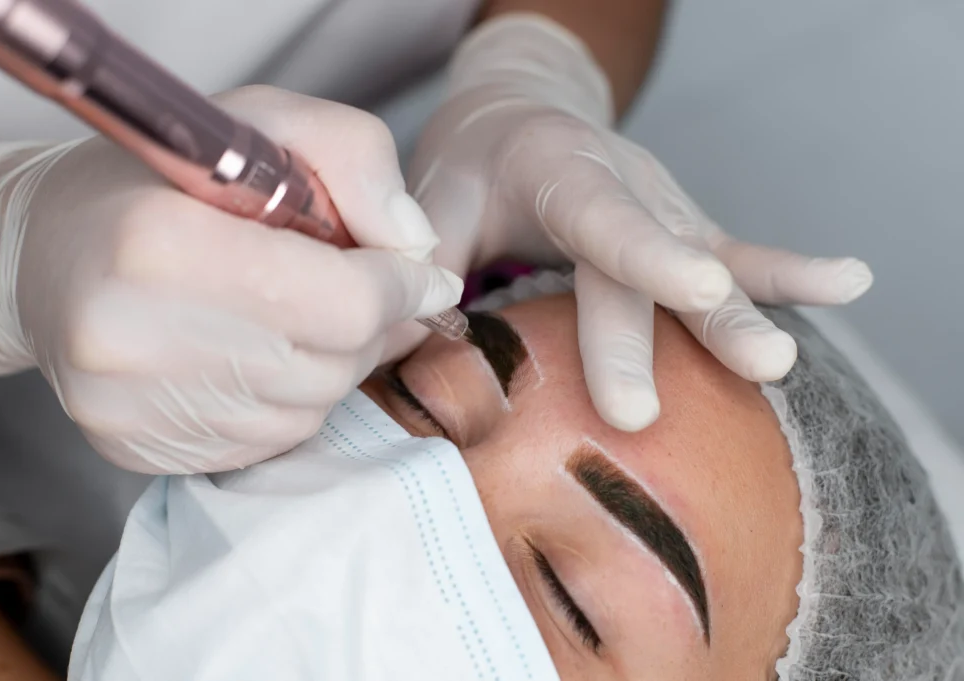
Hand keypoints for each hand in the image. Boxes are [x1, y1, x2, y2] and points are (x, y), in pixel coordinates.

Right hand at [0, 86, 460, 472]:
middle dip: (366, 325)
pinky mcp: (130, 448)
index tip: (419, 275)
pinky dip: (286, 399)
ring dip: (327, 363)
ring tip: (291, 313)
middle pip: (330, 363)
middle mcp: (131, 338)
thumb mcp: (262, 122)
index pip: (342, 302)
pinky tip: (256, 353)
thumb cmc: (162, 179)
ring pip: (306, 411)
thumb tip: (417, 247)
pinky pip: (266, 442)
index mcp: (161, 243)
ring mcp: (125, 407)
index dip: (400, 288)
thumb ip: (355, 159)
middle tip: (353, 286)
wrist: (43, 248)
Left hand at [408, 15, 871, 430]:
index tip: (698, 286)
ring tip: (784, 359)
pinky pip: (741, 256)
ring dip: (747, 315)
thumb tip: (416, 320)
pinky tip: (848, 281)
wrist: (518, 120)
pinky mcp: (683, 234)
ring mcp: (663, 210)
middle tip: (749, 371)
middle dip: (701, 319)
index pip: (607, 218)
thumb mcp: (433, 196)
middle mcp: (625, 185)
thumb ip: (424, 252)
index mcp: (560, 171)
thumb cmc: (472, 168)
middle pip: (665, 262)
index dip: (652, 255)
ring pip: (714, 265)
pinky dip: (790, 276)